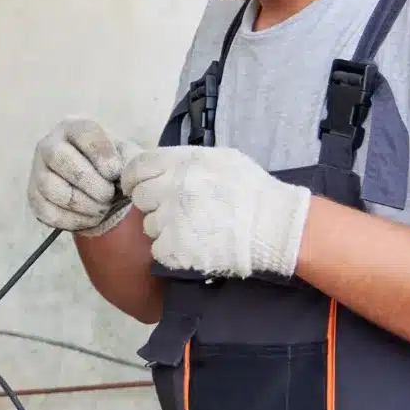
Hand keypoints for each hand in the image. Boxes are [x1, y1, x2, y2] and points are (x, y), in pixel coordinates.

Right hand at [27, 117, 138, 232]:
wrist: (97, 186)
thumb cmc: (112, 166)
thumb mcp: (126, 156)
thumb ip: (133, 160)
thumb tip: (127, 174)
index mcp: (74, 127)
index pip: (84, 133)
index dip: (102, 155)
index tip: (115, 174)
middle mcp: (49, 144)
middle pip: (61, 158)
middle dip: (91, 183)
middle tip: (108, 196)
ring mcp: (37, 170)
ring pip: (51, 187)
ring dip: (83, 204)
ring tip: (101, 209)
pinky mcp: (33, 196)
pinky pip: (47, 211)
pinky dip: (73, 220)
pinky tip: (89, 218)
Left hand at [120, 146, 312, 279]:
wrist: (274, 228)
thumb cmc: (253, 192)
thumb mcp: (222, 159)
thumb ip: (186, 161)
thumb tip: (162, 167)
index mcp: (182, 162)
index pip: (138, 167)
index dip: (134, 178)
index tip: (138, 186)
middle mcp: (171, 187)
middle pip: (140, 197)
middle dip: (153, 204)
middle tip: (174, 211)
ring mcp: (170, 219)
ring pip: (149, 225)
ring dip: (164, 228)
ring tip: (191, 229)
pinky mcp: (174, 248)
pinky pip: (158, 249)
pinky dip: (171, 250)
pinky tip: (192, 246)